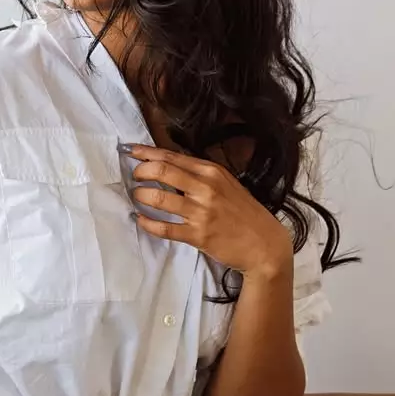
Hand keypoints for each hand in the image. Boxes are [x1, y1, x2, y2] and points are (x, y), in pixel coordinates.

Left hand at [121, 143, 292, 278]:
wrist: (264, 243)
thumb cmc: (244, 212)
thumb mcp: (226, 184)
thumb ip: (200, 175)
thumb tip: (169, 166)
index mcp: (212, 171)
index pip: (171, 156)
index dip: (146, 153)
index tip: (130, 151)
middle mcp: (205, 188)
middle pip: (162, 171)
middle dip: (141, 172)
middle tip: (134, 176)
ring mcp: (201, 212)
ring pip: (159, 199)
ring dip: (141, 196)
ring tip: (136, 196)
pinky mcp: (198, 235)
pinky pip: (164, 228)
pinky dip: (147, 223)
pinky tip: (140, 220)